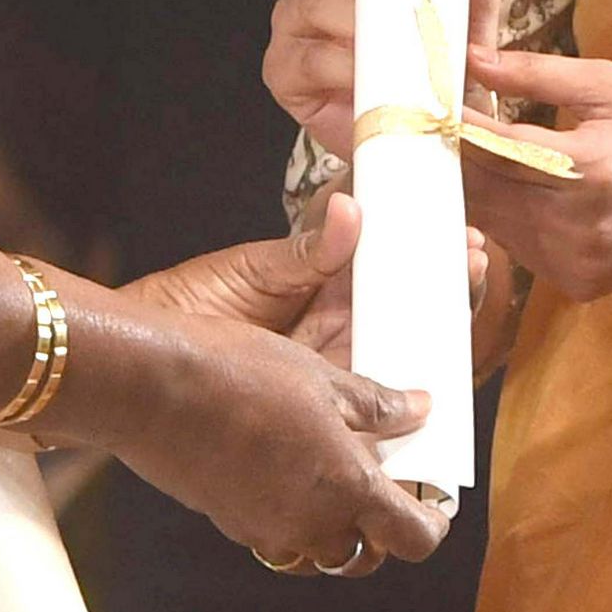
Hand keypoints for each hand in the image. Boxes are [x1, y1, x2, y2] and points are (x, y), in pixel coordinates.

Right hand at [104, 314, 451, 578]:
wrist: (153, 388)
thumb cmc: (240, 374)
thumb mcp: (322, 378)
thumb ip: (376, 404)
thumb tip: (419, 409)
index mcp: (347, 488)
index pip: (412, 538)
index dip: (432, 525)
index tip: (435, 504)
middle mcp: (311, 524)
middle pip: (365, 555)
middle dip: (381, 531)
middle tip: (384, 487)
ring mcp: (265, 528)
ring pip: (318, 551)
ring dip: (335, 528)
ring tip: (334, 477)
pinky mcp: (230, 520)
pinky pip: (276, 533)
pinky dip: (292, 515)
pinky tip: (284, 467)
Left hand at [124, 196, 487, 371]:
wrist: (137, 363)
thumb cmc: (186, 305)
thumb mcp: (250, 270)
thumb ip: (305, 249)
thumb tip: (350, 207)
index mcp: (318, 287)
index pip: (382, 265)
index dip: (421, 248)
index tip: (456, 229)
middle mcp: (330, 327)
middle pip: (400, 305)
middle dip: (442, 281)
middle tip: (475, 254)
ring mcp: (326, 367)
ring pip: (396, 347)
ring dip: (434, 323)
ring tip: (468, 287)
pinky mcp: (317, 404)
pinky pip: (370, 398)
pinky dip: (406, 385)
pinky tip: (437, 364)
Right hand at [264, 0, 503, 153]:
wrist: (430, 132)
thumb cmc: (437, 63)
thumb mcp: (468, 13)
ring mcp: (294, 32)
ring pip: (306, 1)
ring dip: (345, 10)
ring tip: (376, 26)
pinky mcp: (287, 76)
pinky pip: (310, 59)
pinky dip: (340, 62)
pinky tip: (363, 69)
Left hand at [459, 47, 611, 301]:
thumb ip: (536, 73)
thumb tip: (473, 58)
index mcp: (587, 168)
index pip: (494, 146)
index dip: (454, 125)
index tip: (426, 103)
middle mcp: (575, 225)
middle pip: (482, 192)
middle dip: (456, 160)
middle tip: (435, 129)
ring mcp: (574, 263)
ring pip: (493, 224)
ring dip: (480, 190)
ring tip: (475, 156)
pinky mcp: (577, 285)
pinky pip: (520, 248)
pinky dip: (509, 219)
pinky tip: (518, 191)